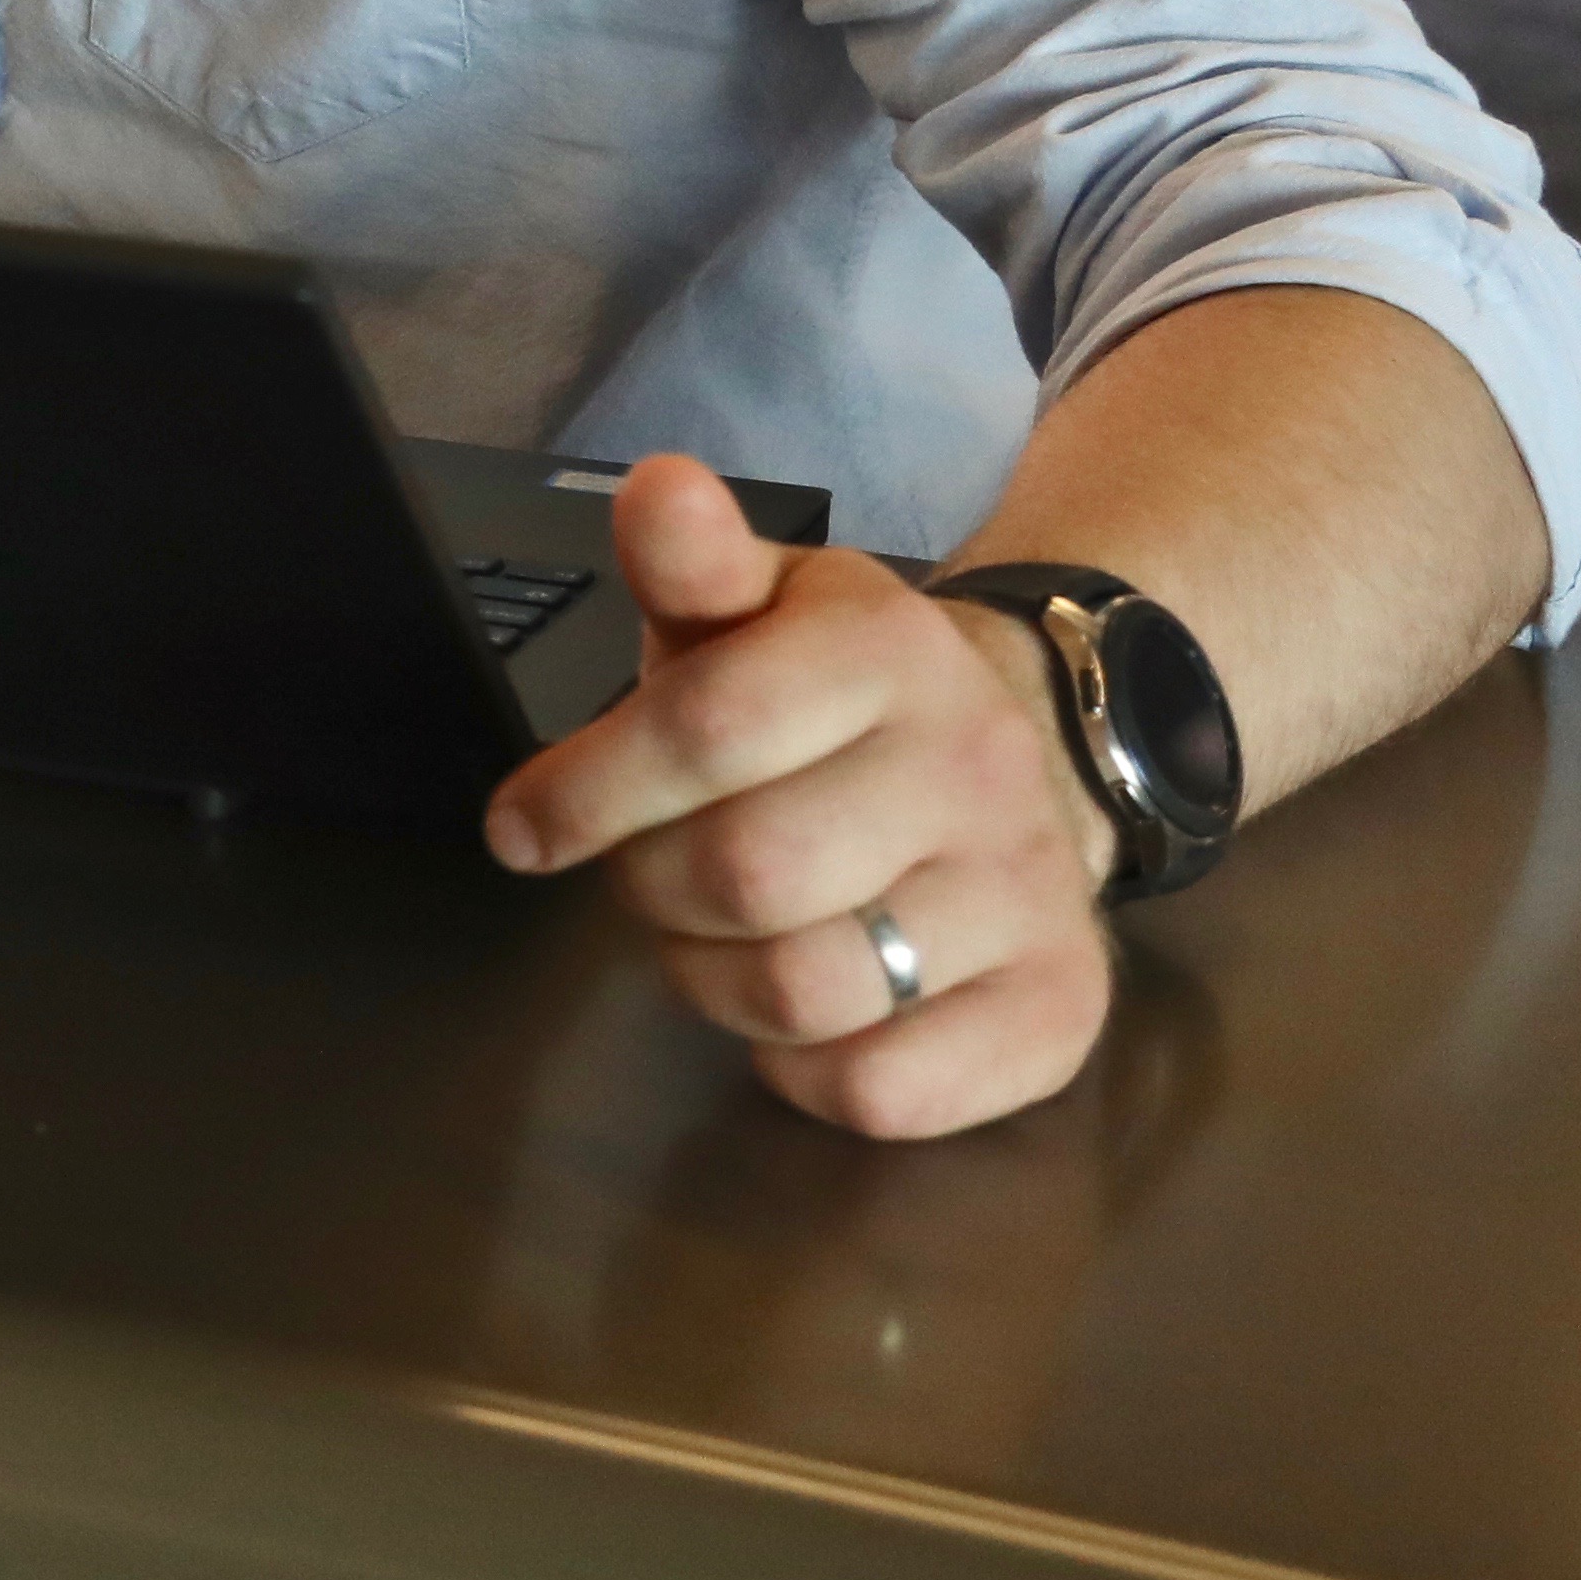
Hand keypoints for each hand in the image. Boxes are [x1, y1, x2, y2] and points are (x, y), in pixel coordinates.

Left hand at [487, 456, 1119, 1138]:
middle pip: (745, 873)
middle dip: (652, 887)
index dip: (587, 790)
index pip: (706, 727)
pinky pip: (884, 1089)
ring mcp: (1029, 893)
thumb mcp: (759, 603)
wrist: (1024, 759)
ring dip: (713, 983)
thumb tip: (657, 491)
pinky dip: (802, 1071)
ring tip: (714, 937)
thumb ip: (691, 559)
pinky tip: (797, 1013)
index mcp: (886, 647)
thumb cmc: (835, 693)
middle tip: (644, 875)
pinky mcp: (1058, 1009)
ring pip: (807, 991)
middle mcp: (974, 765)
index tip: (522, 828)